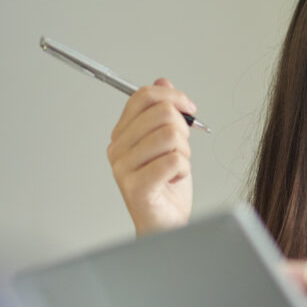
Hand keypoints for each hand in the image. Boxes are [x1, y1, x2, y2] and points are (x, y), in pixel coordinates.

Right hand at [107, 78, 195, 235]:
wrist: (166, 224)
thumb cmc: (167, 187)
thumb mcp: (169, 144)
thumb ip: (163, 113)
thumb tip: (162, 81)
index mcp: (122, 135)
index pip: (142, 97)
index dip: (172, 96)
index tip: (189, 107)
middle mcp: (117, 149)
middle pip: (161, 113)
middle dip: (183, 130)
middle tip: (181, 149)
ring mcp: (123, 168)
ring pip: (170, 136)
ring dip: (184, 152)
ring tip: (176, 167)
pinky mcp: (136, 186)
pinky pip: (174, 160)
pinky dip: (184, 169)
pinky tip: (174, 179)